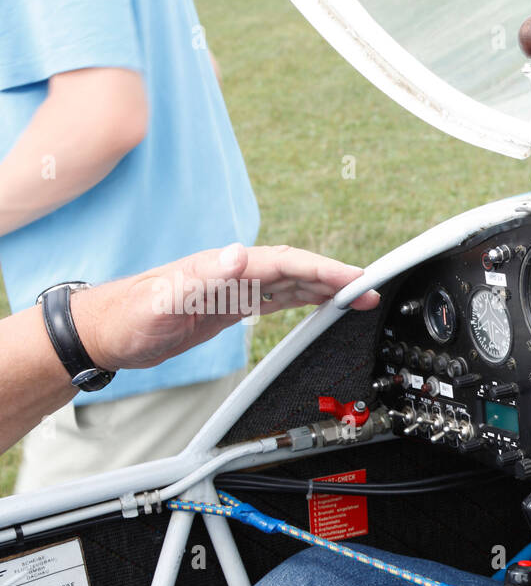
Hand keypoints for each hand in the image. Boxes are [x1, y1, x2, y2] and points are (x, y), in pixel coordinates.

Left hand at [73, 243, 381, 370]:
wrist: (103, 331)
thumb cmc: (126, 317)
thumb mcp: (161, 300)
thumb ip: (200, 278)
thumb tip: (237, 254)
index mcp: (223, 268)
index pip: (284, 263)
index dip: (322, 269)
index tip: (354, 278)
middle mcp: (232, 272)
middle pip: (296, 268)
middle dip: (336, 276)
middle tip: (371, 288)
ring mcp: (232, 288)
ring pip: (291, 281)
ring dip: (325, 287)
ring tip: (358, 295)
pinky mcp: (229, 304)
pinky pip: (276, 297)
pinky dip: (304, 298)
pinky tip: (319, 302)